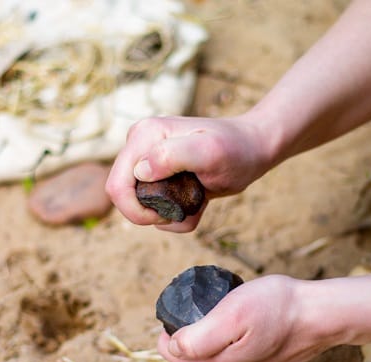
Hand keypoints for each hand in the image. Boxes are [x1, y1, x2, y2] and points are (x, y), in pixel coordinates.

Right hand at [105, 114, 273, 231]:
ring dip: (168, 217)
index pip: (117, 185)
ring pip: (140, 206)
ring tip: (196, 203)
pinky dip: (176, 215)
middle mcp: (140, 146)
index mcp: (144, 136)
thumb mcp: (209, 152)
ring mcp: (148, 161)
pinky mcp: (158, 175)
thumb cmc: (235, 149)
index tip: (166, 216)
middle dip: (152, 215)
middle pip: (123, 198)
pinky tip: (198, 204)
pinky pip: (155, 207)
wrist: (253, 149)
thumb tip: (140, 171)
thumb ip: (172, 156)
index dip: (135, 210)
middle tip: (183, 211)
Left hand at [157, 275, 341, 361]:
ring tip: (223, 313)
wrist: (319, 316)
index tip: (190, 307)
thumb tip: (173, 347)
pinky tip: (238, 326)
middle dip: (189, 333)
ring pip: (207, 358)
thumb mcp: (232, 315)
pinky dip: (226, 341)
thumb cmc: (278, 308)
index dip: (173, 327)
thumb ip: (198, 338)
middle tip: (208, 306)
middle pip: (188, 357)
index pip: (172, 352)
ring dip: (207, 337)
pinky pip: (228, 358)